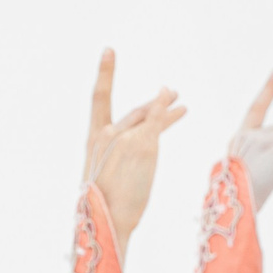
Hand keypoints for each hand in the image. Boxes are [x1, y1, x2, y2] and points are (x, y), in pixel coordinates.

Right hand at [82, 51, 185, 239]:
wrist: (108, 221)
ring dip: (165, 105)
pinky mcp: (142, 144)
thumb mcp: (105, 178)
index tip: (109, 51)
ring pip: (148, 116)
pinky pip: (158, 121)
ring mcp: (124, 137)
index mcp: (92, 142)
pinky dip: (168, 110)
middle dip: (153, 103)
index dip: (105, 73)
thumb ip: (115, 157)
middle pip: (133, 112)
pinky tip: (179, 105)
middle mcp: (106, 133)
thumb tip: (130, 152)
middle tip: (170, 92)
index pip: (98, 100)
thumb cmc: (106, 208)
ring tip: (179, 100)